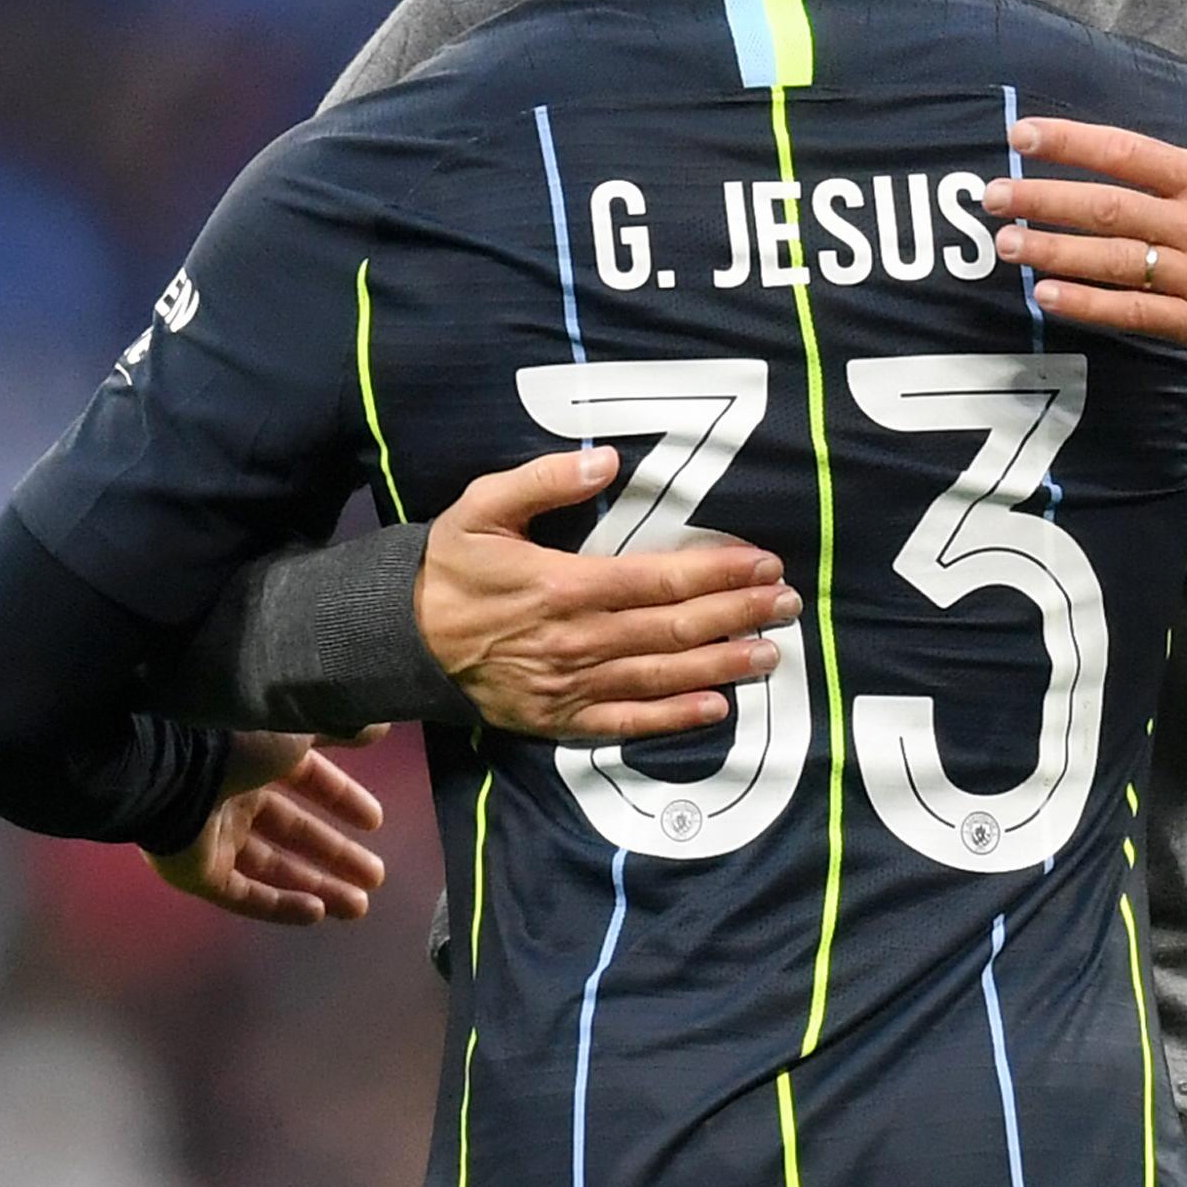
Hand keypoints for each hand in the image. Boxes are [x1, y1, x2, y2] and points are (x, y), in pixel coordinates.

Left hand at [145, 727, 386, 927]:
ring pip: (273, 868)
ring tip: (359, 906)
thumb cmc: (235, 738)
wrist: (170, 768)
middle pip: (294, 832)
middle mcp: (235, 796)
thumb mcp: (297, 723)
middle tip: (377, 876)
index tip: (375, 822)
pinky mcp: (197, 873)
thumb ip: (337, 725)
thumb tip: (377, 726)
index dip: (343, 800)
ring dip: (318, 886)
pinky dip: (280, 906)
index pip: (308, 781)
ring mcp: (213, 837)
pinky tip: (317, 915)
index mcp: (256, 756)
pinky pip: (244, 895)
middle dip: (337, 855)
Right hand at [417, 448, 801, 742]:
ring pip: (662, 678)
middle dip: (738, 614)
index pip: (661, 578)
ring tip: (771, 653)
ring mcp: (570, 685)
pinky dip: (674, 719)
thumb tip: (606, 461)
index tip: (764, 563)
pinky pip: (626, 725)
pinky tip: (717, 709)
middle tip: (788, 604)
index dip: (719, 572)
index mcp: (565, 585)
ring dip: (722, 665)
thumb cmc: (449, 567)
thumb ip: (543, 480)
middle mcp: (577, 640)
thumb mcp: (481, 507)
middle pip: (675, 629)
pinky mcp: (559, 720)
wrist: (397, 638)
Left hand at [983, 21, 1186, 373]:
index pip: (1130, 153)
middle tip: (990, 194)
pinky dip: (1088, 305)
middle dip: (1042, 198)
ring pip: (1111, 262)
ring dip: (1052, 252)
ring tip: (1004, 244)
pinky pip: (1134, 313)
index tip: (1023, 134)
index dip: (1072, 142)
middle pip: (1106, 208)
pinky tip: (1047, 296)